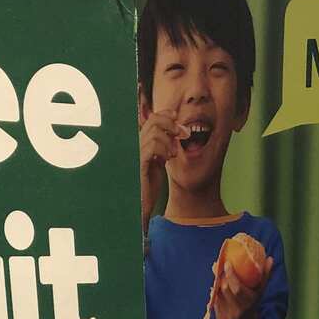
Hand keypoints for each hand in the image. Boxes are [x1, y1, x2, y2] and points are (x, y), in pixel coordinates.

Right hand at [139, 108, 186, 223]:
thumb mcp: (159, 161)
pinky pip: (152, 147)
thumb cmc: (149, 184)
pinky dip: (163, 149)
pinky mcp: (138, 163)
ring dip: (168, 141)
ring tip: (173, 153)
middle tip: (182, 134)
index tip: (177, 116)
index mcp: (141, 142)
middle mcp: (135, 144)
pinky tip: (167, 159)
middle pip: (152, 121)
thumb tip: (179, 131)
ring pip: (154, 133)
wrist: (141, 203)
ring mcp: (135, 153)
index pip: (151, 119)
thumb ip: (165, 146)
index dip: (164, 114)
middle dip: (171, 125)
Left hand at [213, 253, 272, 318]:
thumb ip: (265, 276)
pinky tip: (217, 288)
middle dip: (222, 277)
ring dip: (217, 284)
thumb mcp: (260, 292)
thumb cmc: (253, 306)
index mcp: (249, 303)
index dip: (231, 275)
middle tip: (220, 267)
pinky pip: (215, 303)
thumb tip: (270, 259)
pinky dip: (215, 294)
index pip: (237, 288)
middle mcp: (239, 311)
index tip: (227, 263)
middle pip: (225, 290)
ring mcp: (228, 316)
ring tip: (218, 275)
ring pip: (218, 295)